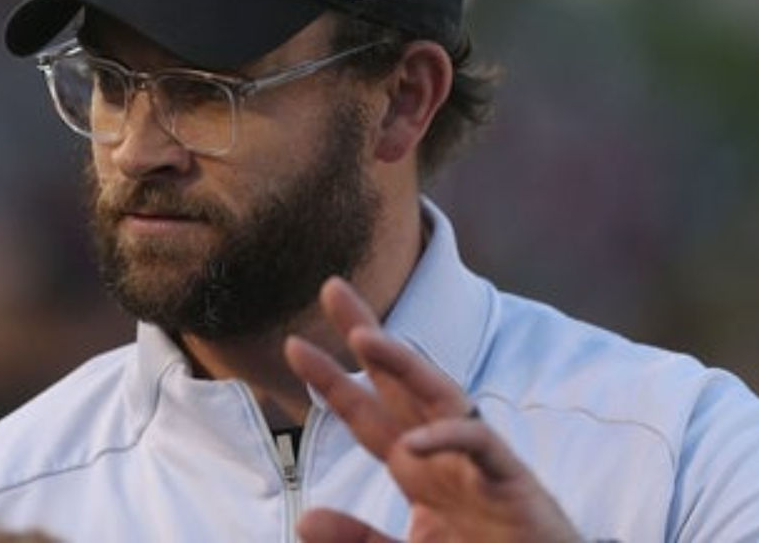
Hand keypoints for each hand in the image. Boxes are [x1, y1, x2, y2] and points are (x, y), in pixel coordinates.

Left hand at [284, 277, 580, 542]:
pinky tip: (413, 442)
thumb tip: (306, 519)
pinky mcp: (510, 481)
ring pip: (439, 395)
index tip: (293, 346)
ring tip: (363, 338)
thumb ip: (357, 539)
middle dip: (366, 334)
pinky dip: (449, 438)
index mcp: (415, 465)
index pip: (365, 411)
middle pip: (398, 382)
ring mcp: (475, 461)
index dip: (330, 380)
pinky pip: (479, 445)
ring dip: (404, 364)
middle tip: (332, 287)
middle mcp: (441, 451)